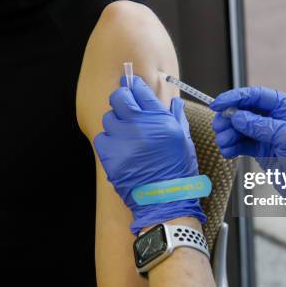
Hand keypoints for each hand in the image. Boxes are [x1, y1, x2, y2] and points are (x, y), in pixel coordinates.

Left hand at [94, 75, 205, 234]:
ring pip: (109, 118)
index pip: (140, 91)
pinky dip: (108, 140)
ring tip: (125, 134)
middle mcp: (140, 127)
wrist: (164, 201)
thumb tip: (173, 101)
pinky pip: (101, 138)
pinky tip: (119, 148)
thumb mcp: (184, 140)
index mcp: (160, 121)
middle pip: (119, 98)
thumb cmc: (178, 171)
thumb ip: (176, 117)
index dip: (134, 85)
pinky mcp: (110, 156)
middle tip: (125, 105)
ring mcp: (123, 141)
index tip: (131, 85)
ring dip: (116, 122)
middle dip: (121, 98)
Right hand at [210, 87, 285, 242]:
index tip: (219, 104)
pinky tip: (227, 151)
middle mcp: (280, 119)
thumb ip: (261, 125)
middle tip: (219, 126)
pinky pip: (242, 144)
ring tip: (223, 142)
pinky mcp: (263, 151)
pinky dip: (232, 146)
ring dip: (229, 133)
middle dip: (230, 118)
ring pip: (241, 128)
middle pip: (247, 111)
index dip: (237, 98)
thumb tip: (237, 116)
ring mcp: (270, 135)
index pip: (259, 96)